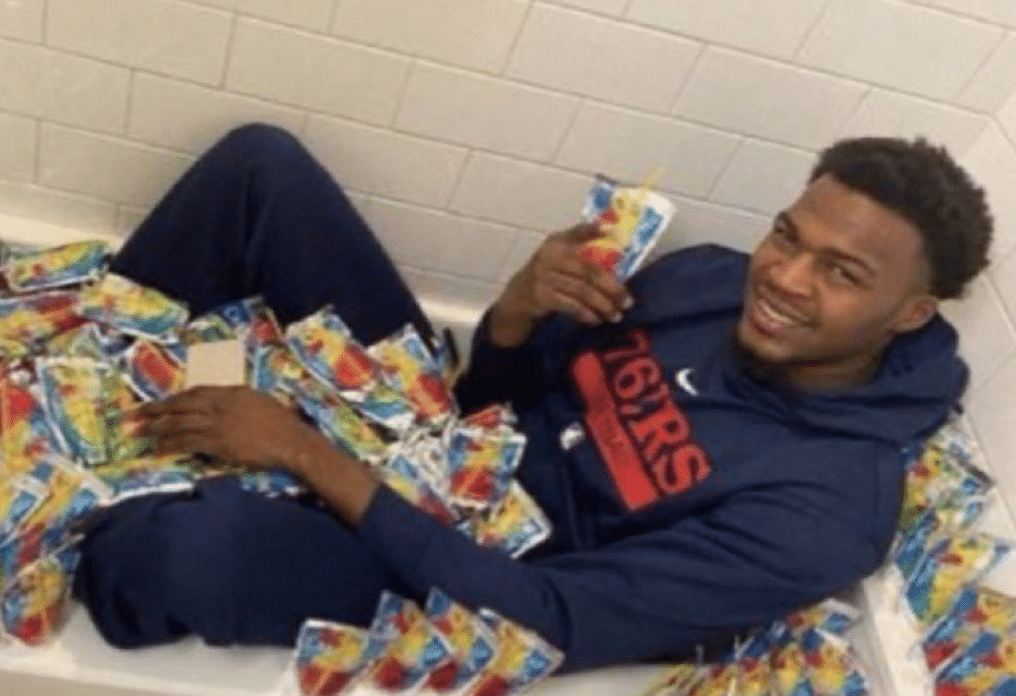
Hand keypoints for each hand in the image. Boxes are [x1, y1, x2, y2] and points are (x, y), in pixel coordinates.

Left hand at [134, 386, 320, 467]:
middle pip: (179, 405)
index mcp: (230, 392)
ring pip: (178, 423)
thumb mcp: (260, 401)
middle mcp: (219, 405)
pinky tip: (157, 449)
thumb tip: (228, 404)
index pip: (195, 392)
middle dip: (154, 409)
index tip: (162, 403)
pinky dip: (170, 446)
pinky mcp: (216, 443)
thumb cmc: (283, 422)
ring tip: (137, 432)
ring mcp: (216, 424)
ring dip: (155, 428)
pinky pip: (187, 443)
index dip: (175, 398)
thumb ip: (239, 401)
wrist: (290, 440)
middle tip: (134, 414)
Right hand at [489, 223, 632, 345]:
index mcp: (557, 243)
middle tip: (627, 301)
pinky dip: (587, 314)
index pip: (576, 233)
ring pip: (582, 291)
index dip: (593, 232)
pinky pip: (571, 306)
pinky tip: (597, 318)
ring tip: (616, 315)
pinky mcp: (543, 297)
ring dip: (603, 305)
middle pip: (588, 271)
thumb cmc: (549, 271)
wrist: (520, 293)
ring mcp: (545, 277)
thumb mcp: (559, 252)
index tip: (613, 231)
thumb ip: (580, 240)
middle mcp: (550, 257)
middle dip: (612, 288)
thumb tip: (609, 230)